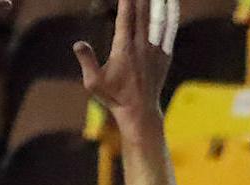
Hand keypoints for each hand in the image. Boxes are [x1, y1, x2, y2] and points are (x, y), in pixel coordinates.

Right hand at [74, 0, 177, 125]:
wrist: (139, 109)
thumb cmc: (113, 97)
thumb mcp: (93, 82)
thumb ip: (87, 60)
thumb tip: (78, 43)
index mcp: (123, 49)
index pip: (125, 18)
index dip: (126, 2)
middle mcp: (141, 46)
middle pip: (142, 13)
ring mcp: (155, 49)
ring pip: (159, 18)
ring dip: (158, 1)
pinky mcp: (165, 54)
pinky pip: (169, 29)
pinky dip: (171, 13)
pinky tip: (170, 3)